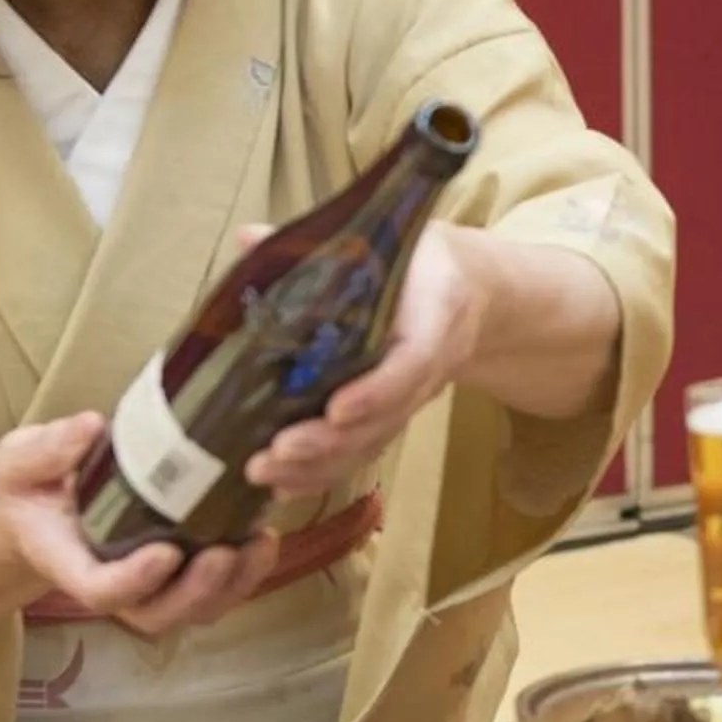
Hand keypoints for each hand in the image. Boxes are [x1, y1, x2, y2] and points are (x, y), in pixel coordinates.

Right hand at [0, 414, 277, 639]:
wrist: (51, 507)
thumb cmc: (36, 486)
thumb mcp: (22, 462)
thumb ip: (44, 452)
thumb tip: (90, 428)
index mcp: (71, 564)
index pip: (101, 590)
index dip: (133, 581)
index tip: (165, 551)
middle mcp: (116, 585)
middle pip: (158, 614)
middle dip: (195, 591)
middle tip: (225, 553)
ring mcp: (153, 586)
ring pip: (196, 609)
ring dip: (234, 585)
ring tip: (258, 544)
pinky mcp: (183, 572)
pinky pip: (219, 589)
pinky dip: (246, 571)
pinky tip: (264, 534)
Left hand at [246, 223, 487, 498]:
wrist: (473, 292)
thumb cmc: (419, 263)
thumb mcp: (384, 241)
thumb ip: (318, 245)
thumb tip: (248, 238)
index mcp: (434, 315)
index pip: (412, 363)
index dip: (377, 391)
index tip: (337, 409)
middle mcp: (427, 368)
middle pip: (384, 418)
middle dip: (330, 441)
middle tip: (278, 450)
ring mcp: (411, 399)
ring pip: (371, 442)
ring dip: (319, 465)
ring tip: (264, 472)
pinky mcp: (394, 417)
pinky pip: (363, 451)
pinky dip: (323, 472)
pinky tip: (282, 484)